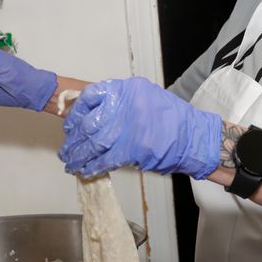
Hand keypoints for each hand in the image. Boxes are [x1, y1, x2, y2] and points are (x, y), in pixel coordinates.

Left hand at [58, 77, 221, 178]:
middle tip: (67, 149)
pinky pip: (105, 160)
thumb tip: (92, 113)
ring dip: (79, 156)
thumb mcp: (145, 96)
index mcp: (126, 90)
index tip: (71, 124)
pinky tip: (85, 171)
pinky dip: (92, 167)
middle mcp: (125, 106)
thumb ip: (120, 101)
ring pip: (93, 144)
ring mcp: (128, 128)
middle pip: (89, 124)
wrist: (194, 137)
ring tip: (70, 163)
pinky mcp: (132, 150)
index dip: (76, 112)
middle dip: (74, 139)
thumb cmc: (171, 118)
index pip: (90, 96)